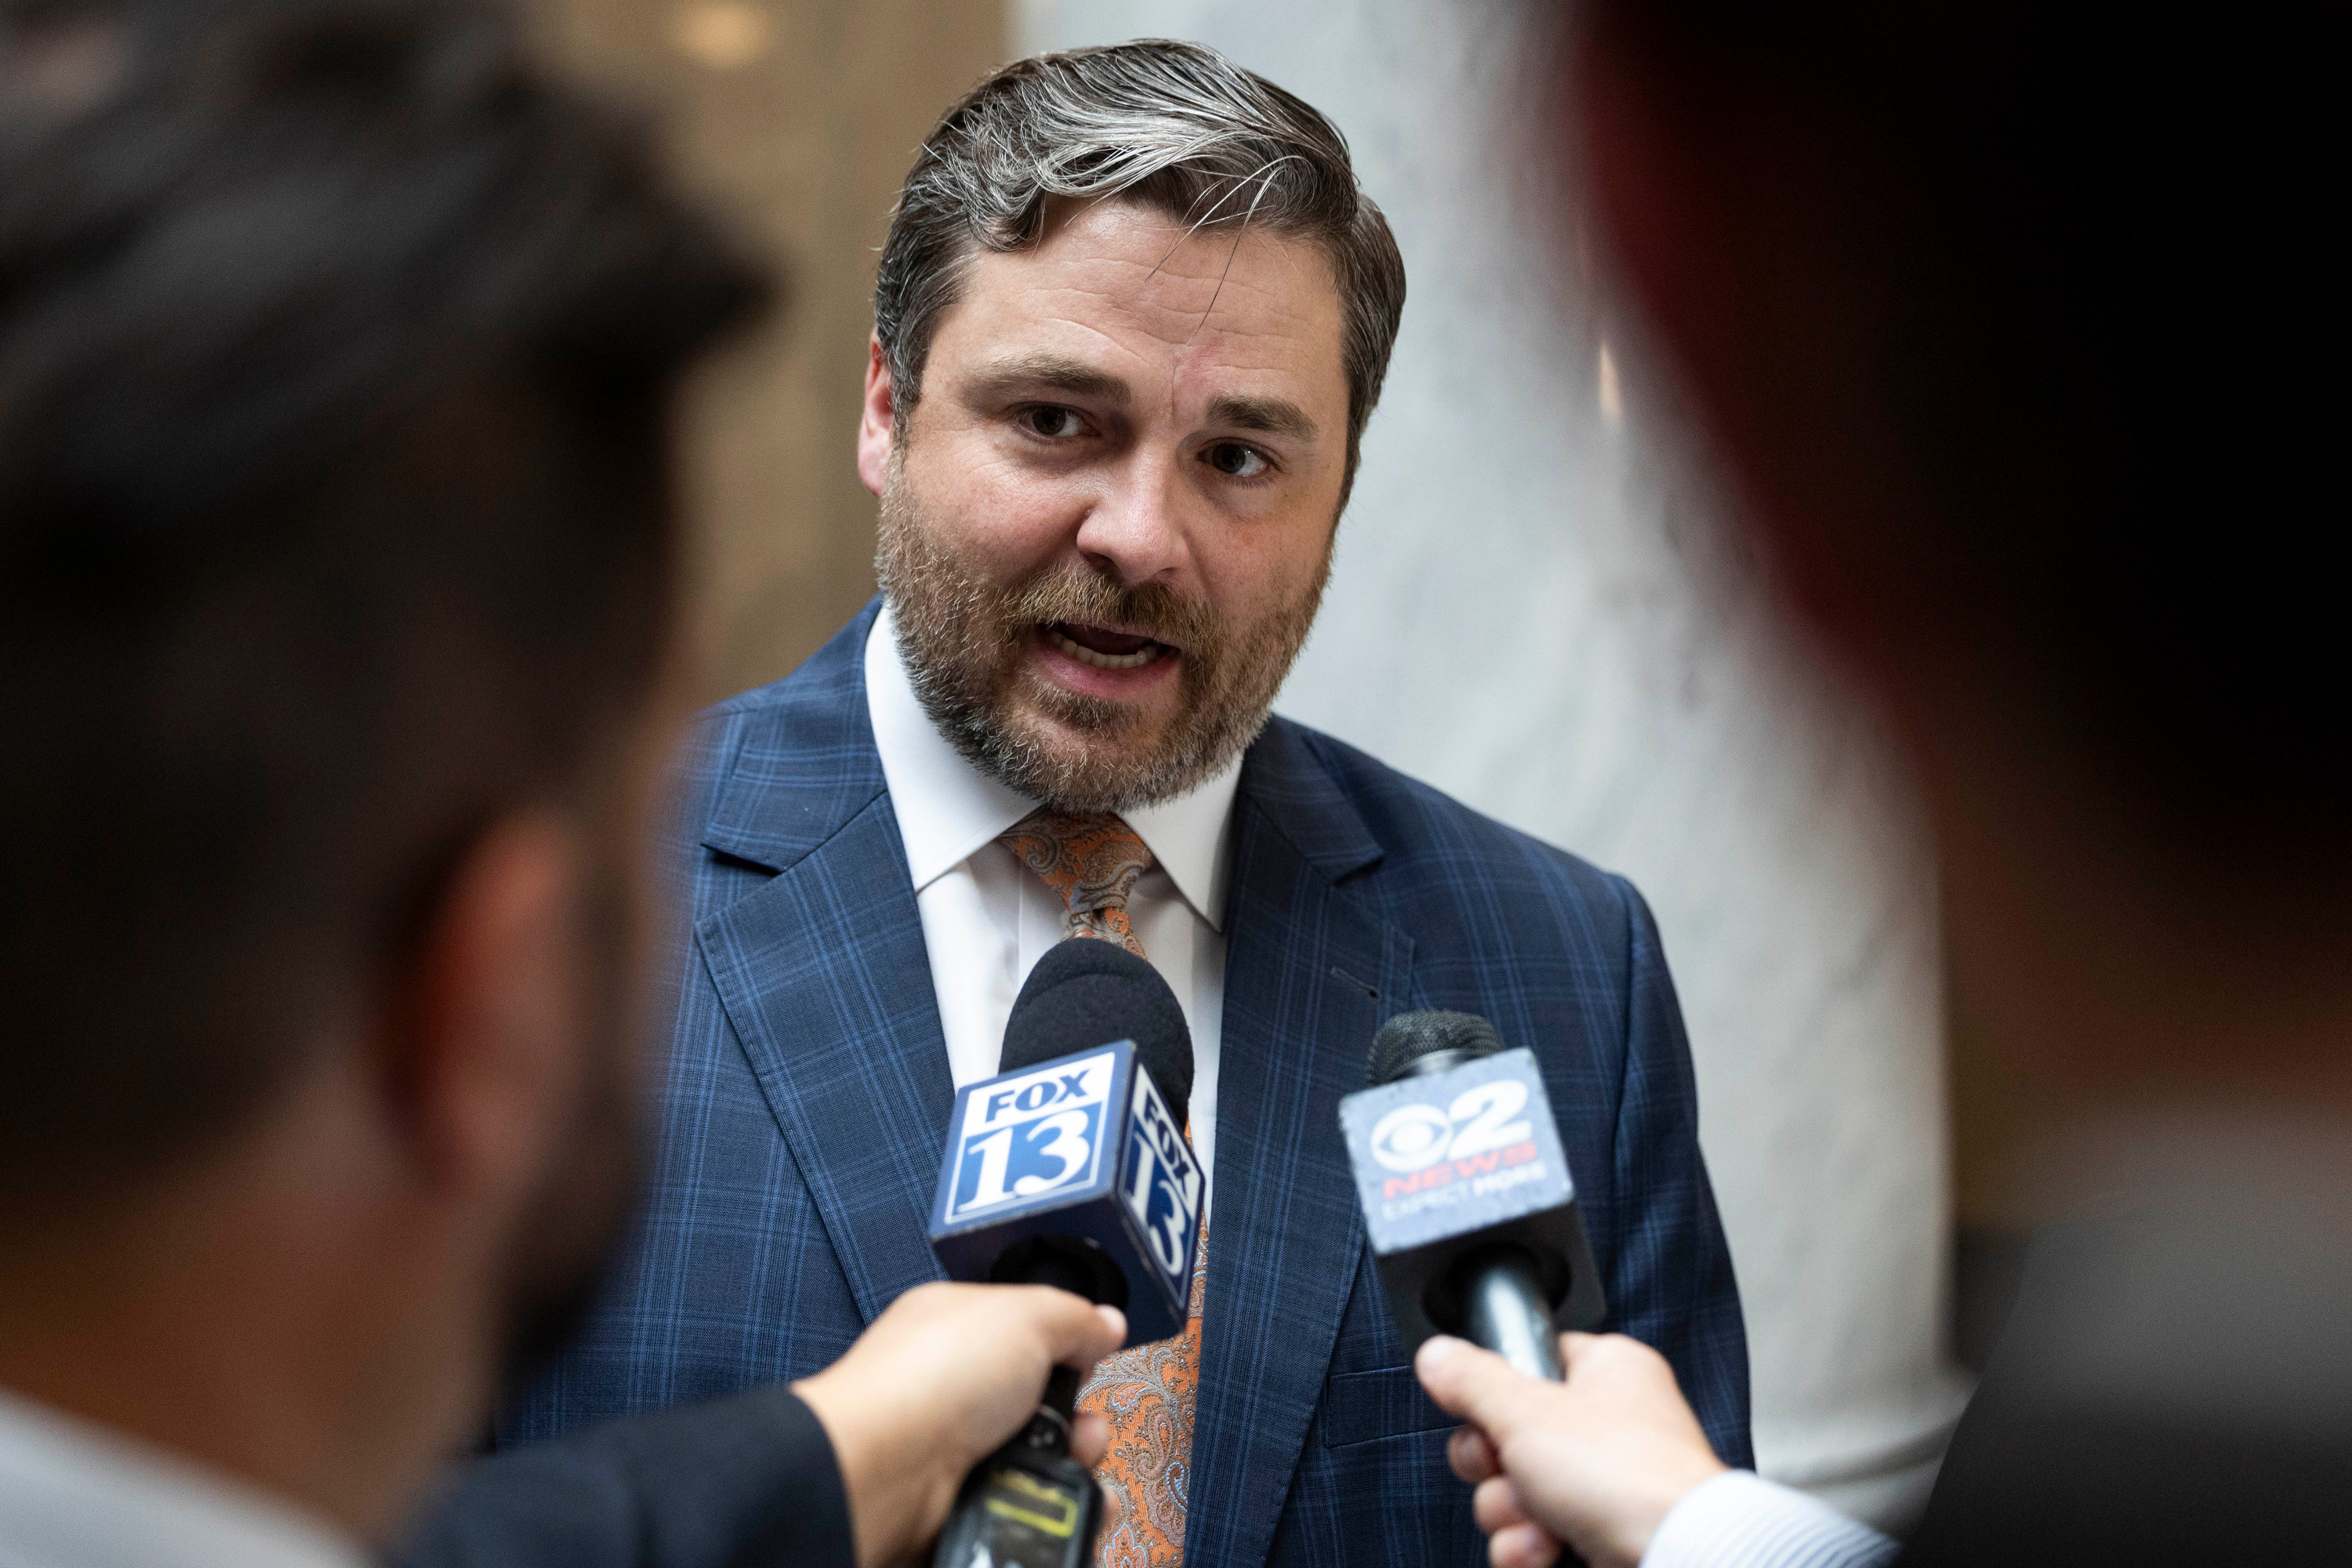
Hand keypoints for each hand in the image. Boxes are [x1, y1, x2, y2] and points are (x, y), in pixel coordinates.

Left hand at [794, 1281, 1124, 1567]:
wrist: (882, 1473)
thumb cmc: (932, 1379)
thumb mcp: (1025, 1317)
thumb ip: (1073, 1317)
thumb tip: (1106, 1323)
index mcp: (958, 1328)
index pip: (1027, 1334)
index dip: (1066, 1349)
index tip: (1089, 1361)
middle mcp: (954, 1390)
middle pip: (1040, 1408)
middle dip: (1078, 1422)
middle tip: (1083, 1428)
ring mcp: (954, 1453)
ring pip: (1036, 1465)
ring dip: (1070, 1472)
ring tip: (1074, 1471)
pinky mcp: (958, 1506)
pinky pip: (1020, 1511)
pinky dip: (1047, 1513)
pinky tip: (1060, 1508)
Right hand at [1416, 1331, 1726, 1567]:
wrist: (1678, 1557)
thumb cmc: (1625, 1476)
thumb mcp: (1526, 1411)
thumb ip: (1472, 1381)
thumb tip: (1437, 1354)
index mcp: (1606, 1371)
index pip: (1529, 1363)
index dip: (1494, 1394)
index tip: (1486, 1415)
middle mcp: (1609, 1424)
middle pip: (1510, 1436)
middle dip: (1497, 1470)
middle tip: (1513, 1472)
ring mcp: (1608, 1483)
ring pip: (1517, 1493)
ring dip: (1511, 1515)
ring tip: (1541, 1524)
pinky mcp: (1602, 1533)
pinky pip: (1536, 1534)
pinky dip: (1530, 1549)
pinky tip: (1546, 1552)